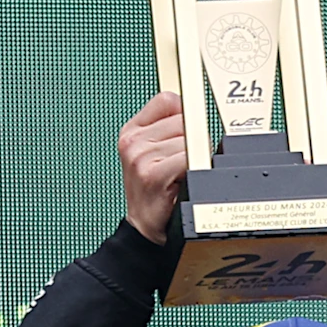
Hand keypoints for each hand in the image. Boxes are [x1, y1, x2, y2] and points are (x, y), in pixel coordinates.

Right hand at [114, 91, 185, 243]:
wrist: (147, 226)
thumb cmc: (156, 190)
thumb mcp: (153, 152)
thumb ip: (169, 126)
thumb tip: (195, 109)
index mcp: (131, 131)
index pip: (168, 100)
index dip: (183, 115)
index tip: (182, 133)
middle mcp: (132, 141)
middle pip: (184, 119)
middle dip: (192, 139)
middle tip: (179, 162)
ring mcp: (140, 157)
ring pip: (190, 139)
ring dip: (194, 157)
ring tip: (179, 174)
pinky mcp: (152, 174)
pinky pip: (189, 158)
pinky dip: (193, 170)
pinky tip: (180, 182)